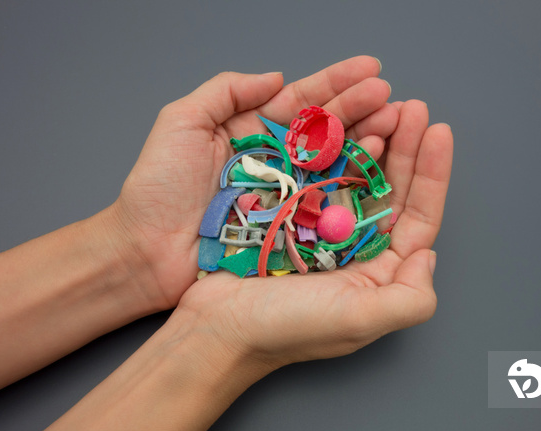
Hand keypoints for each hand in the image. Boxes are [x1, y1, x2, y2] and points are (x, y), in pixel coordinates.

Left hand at [108, 56, 395, 311]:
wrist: (146, 251)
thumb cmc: (157, 189)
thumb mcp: (182, 122)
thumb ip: (226, 91)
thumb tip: (275, 76)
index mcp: (251, 130)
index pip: (303, 100)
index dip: (337, 82)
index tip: (371, 68)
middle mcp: (276, 159)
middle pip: (326, 128)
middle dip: (362, 108)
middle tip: (392, 97)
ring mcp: (286, 192)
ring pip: (334, 160)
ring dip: (366, 139)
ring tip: (394, 122)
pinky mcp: (291, 224)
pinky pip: (327, 198)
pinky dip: (353, 179)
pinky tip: (374, 160)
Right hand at [176, 100, 452, 367]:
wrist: (217, 327)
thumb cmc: (287, 329)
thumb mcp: (359, 321)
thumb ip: (409, 298)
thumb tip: (429, 255)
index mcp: (380, 273)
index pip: (419, 217)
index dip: (433, 174)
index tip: (439, 131)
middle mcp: (358, 249)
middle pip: (393, 189)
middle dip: (406, 147)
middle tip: (412, 105)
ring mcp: (325, 230)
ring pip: (358, 176)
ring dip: (374, 139)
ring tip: (383, 103)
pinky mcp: (293, 216)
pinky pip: (320, 174)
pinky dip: (333, 149)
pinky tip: (342, 124)